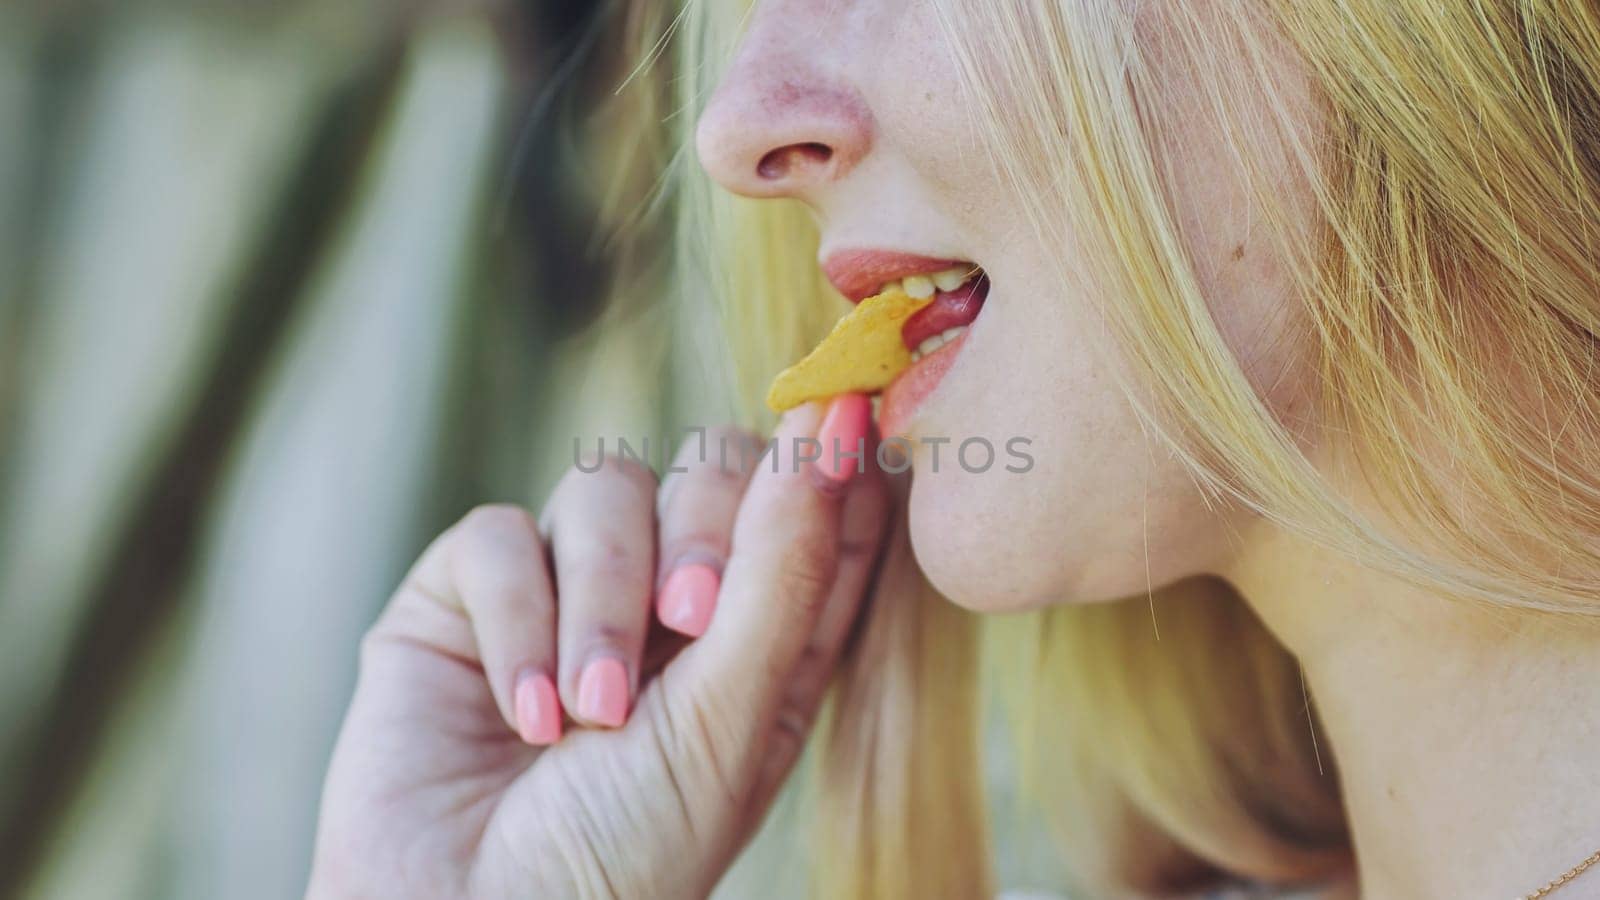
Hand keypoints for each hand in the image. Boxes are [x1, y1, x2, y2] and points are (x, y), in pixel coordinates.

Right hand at [307, 400, 888, 898]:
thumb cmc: (623, 856)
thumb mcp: (728, 721)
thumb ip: (780, 570)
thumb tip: (831, 428)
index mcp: (757, 640)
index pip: (812, 513)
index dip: (831, 464)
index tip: (848, 418)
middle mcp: (665, 603)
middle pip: (708, 467)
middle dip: (704, 529)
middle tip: (689, 619)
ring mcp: (564, 592)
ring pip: (604, 489)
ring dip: (603, 600)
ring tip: (592, 712)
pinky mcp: (465, 598)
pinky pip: (497, 536)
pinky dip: (516, 621)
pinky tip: (523, 714)